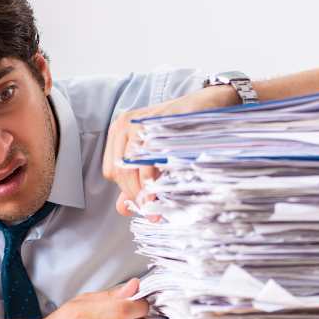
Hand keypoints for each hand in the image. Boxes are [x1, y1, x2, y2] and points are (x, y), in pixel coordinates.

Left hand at [102, 84, 239, 216]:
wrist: (206, 105)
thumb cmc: (179, 131)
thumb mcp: (153, 155)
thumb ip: (137, 181)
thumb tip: (123, 209)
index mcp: (119, 132)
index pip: (112, 171)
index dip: (127, 191)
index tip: (145, 205)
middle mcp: (125, 125)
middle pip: (121, 170)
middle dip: (137, 196)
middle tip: (153, 213)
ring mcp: (140, 121)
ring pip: (132, 165)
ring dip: (145, 190)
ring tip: (157, 206)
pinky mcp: (158, 121)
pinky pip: (151, 154)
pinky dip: (155, 174)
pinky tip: (163, 186)